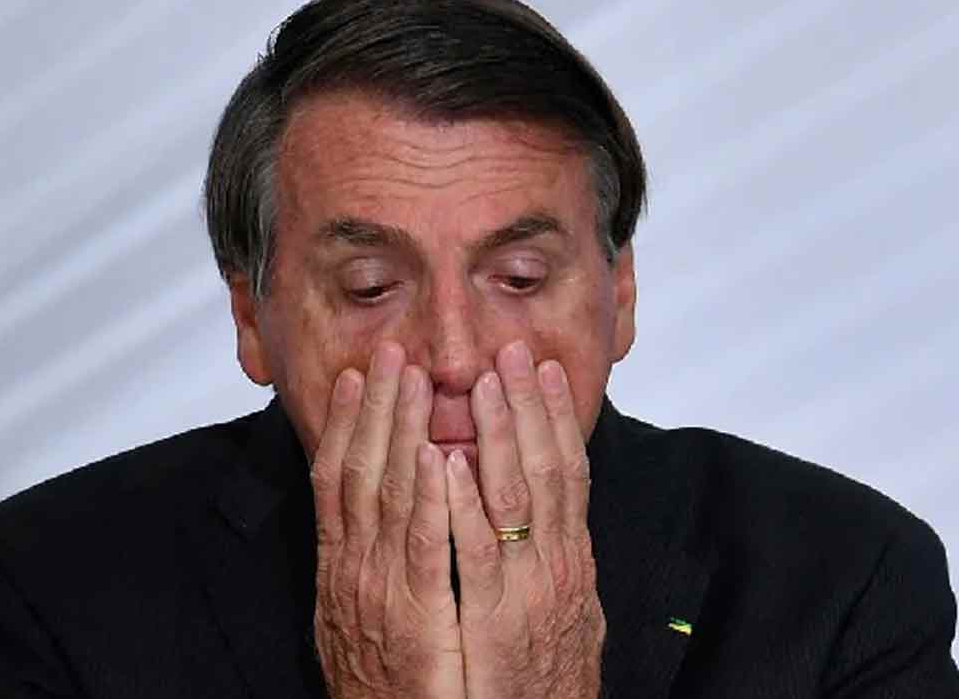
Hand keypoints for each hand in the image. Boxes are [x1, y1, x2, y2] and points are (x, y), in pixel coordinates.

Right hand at [310, 341, 464, 698]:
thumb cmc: (379, 676)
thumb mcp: (359, 608)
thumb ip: (365, 557)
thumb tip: (372, 508)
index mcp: (340, 564)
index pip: (336, 477)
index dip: (345, 423)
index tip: (355, 376)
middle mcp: (354, 567)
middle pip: (361, 470)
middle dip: (374, 408)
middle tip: (389, 354)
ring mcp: (382, 589)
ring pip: (389, 494)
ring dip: (399, 431)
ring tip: (412, 379)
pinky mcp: (417, 616)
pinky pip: (424, 547)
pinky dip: (427, 498)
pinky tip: (436, 454)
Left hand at [447, 340, 604, 698]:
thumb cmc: (549, 680)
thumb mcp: (565, 611)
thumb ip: (554, 560)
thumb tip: (550, 516)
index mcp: (572, 559)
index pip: (569, 472)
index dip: (556, 417)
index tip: (542, 369)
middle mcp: (557, 565)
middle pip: (546, 469)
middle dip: (528, 408)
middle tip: (512, 351)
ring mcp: (526, 590)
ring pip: (514, 498)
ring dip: (497, 437)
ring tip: (481, 384)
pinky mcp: (492, 621)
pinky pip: (474, 554)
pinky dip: (461, 505)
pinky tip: (446, 463)